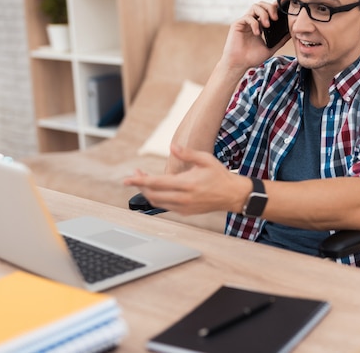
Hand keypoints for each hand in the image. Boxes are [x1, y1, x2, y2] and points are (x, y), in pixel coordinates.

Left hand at [124, 145, 250, 214]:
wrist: (232, 195)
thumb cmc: (219, 175)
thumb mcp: (205, 159)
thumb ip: (187, 153)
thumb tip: (172, 147)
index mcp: (187, 184)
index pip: (156, 183)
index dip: (139, 181)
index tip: (127, 179)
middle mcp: (183, 198)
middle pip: (152, 195)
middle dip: (140, 186)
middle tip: (135, 175)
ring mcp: (184, 207)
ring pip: (157, 202)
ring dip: (147, 192)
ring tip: (144, 181)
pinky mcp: (186, 212)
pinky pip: (166, 206)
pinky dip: (157, 198)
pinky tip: (157, 189)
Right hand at [218, 1, 290, 76]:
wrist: (239, 64)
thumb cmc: (252, 58)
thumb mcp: (270, 48)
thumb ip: (280, 40)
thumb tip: (291, 32)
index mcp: (260, 25)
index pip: (268, 10)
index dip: (276, 7)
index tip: (284, 7)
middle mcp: (252, 21)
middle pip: (262, 4)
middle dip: (270, 8)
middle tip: (276, 18)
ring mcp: (245, 22)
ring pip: (255, 7)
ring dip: (263, 14)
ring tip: (267, 25)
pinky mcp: (237, 24)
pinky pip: (248, 17)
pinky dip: (255, 23)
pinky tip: (258, 33)